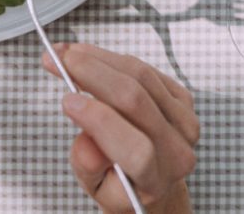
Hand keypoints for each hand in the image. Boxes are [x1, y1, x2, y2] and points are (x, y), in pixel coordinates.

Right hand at [43, 44, 198, 213]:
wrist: (152, 177)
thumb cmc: (122, 183)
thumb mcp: (98, 189)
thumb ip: (89, 170)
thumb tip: (86, 146)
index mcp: (156, 180)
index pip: (136, 149)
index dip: (100, 121)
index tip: (67, 101)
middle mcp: (176, 149)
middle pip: (134, 100)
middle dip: (91, 73)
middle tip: (60, 60)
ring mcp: (184, 120)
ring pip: (139, 76)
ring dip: (98, 58)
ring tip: (68, 53)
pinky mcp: (182, 98)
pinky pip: (145, 69)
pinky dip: (112, 58)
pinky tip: (90, 56)